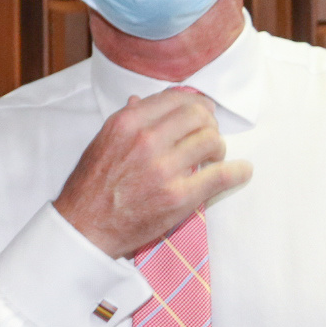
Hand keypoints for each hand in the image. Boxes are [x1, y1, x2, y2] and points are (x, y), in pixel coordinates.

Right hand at [53, 89, 250, 257]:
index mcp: (127, 123)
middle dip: (209, 124)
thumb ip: (125, 120)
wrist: (83, 227)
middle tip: (209, 136)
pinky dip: (238, 172)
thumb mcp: (101, 143)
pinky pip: (221, 176)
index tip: (202, 113)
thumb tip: (142, 100)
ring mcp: (164, 169)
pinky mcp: (178, 197)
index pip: (176, 99)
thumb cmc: (90, 187)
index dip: (195, 104)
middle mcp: (146, 140)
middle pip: (198, 116)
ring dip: (219, 148)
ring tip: (214, 158)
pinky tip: (242, 171)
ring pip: (212, 141)